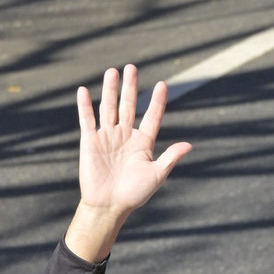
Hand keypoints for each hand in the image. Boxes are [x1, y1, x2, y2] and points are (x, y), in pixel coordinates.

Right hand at [66, 65, 191, 260]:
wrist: (110, 205)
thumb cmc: (135, 194)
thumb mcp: (157, 175)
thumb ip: (170, 157)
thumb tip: (189, 144)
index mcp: (143, 143)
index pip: (152, 117)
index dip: (157, 102)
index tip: (163, 84)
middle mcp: (125, 136)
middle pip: (129, 106)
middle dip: (130, 87)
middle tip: (132, 67)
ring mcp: (107, 137)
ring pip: (109, 108)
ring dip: (110, 90)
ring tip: (113, 72)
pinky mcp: (90, 141)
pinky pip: (87, 120)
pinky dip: (85, 105)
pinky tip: (84, 90)